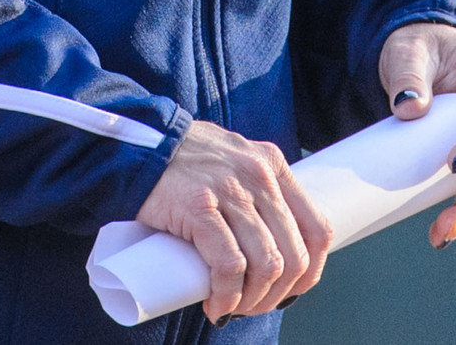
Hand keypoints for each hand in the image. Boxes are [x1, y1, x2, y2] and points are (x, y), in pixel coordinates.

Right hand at [134, 120, 333, 320]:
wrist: (137, 146)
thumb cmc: (185, 162)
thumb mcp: (235, 162)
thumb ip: (256, 190)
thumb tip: (273, 242)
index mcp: (273, 165)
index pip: (318, 228)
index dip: (310, 271)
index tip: (290, 291)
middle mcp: (259, 175)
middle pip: (294, 254)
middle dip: (277, 294)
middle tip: (252, 307)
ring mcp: (230, 190)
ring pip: (266, 264)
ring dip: (252, 301)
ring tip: (232, 308)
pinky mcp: (199, 207)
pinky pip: (229, 265)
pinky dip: (227, 295)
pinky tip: (217, 305)